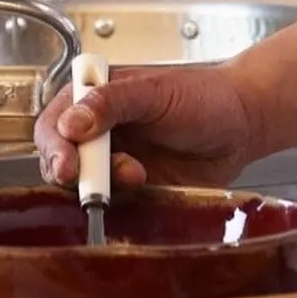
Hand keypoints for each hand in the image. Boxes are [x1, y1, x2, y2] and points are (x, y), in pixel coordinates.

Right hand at [33, 64, 261, 190]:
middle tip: (96, 182)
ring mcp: (115, 164)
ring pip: (84, 187)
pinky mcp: (135, 192)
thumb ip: (113, 102)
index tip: (67, 163)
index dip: (54, 145)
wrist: (242, 124)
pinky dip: (121, 204)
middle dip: (73, 174)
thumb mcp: (155, 91)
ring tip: (137, 175)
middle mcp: (98, 133)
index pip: (55, 123)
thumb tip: (72, 122)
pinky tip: (144, 188)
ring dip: (103, 187)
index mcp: (94, 98)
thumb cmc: (202, 96)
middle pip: (60, 161)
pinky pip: (114, 206)